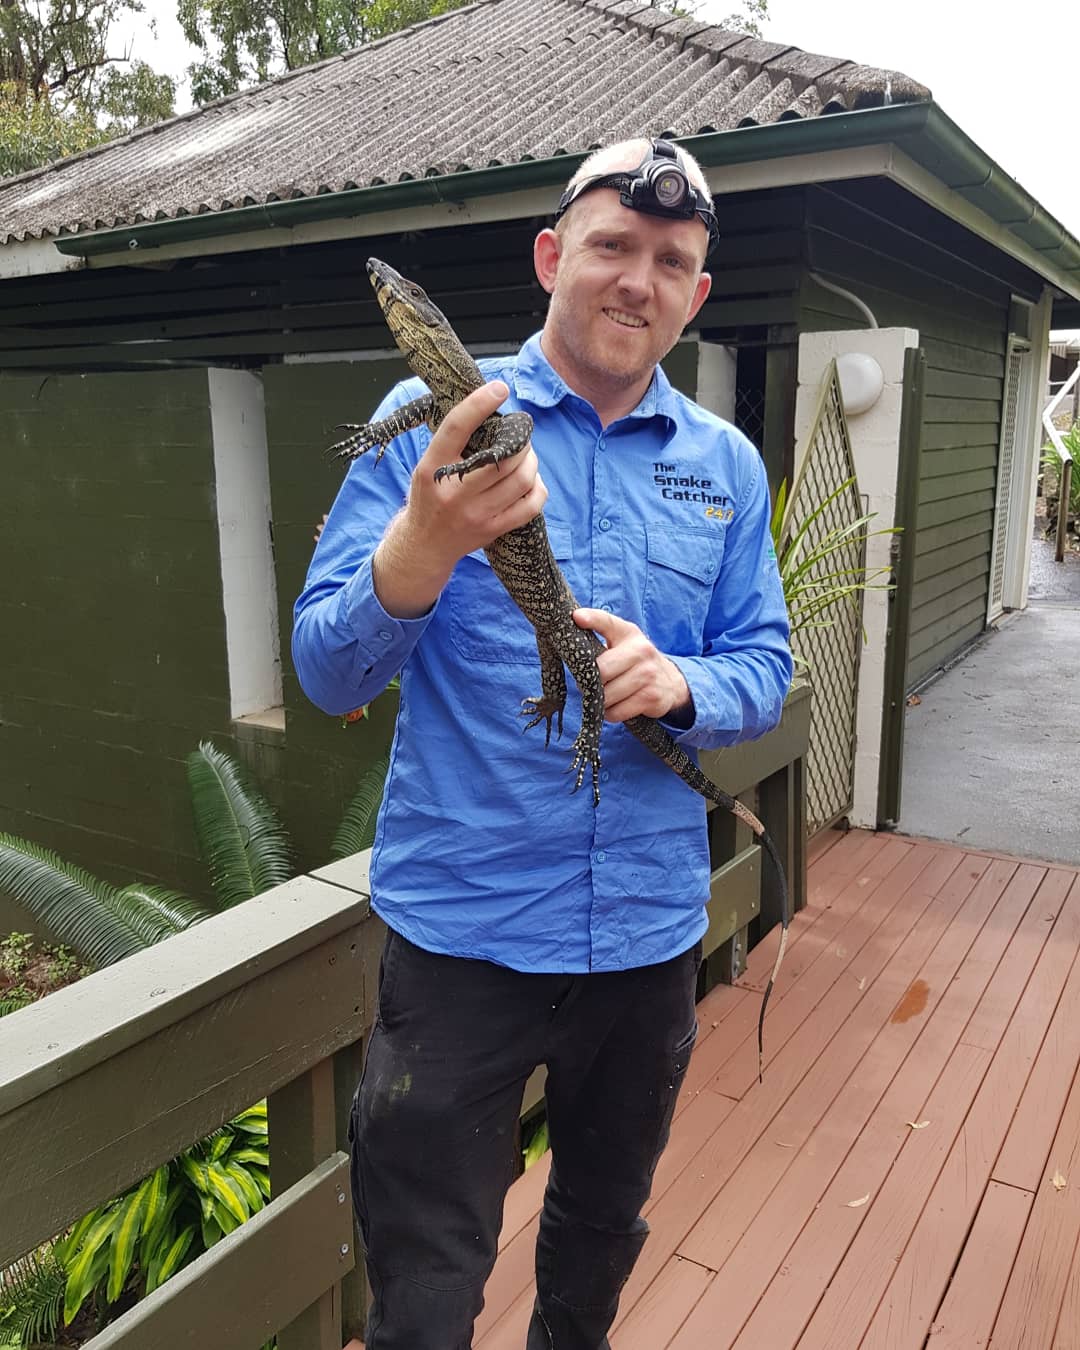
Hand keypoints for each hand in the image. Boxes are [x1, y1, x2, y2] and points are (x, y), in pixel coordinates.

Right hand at [406, 381, 545, 572]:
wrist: (424, 544)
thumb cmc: (429, 496)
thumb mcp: (426, 466)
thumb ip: (452, 443)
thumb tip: (486, 407)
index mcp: (432, 468)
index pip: (456, 429)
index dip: (479, 404)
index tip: (499, 388)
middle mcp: (453, 491)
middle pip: (502, 457)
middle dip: (520, 440)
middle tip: (521, 434)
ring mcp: (475, 513)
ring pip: (521, 480)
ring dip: (531, 461)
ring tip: (526, 455)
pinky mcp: (492, 529)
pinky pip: (530, 506)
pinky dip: (538, 488)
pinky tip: (531, 481)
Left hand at [573, 608, 691, 723]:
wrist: (671, 681)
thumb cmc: (634, 661)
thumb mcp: (621, 642)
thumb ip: (598, 637)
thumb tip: (569, 634)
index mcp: (628, 633)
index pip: (607, 622)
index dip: (592, 619)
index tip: (577, 618)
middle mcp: (641, 650)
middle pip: (600, 671)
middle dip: (590, 682)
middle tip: (591, 684)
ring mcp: (648, 674)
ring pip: (607, 695)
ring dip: (600, 700)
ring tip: (608, 694)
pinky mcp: (651, 698)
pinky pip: (616, 712)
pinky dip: (610, 713)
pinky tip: (618, 704)